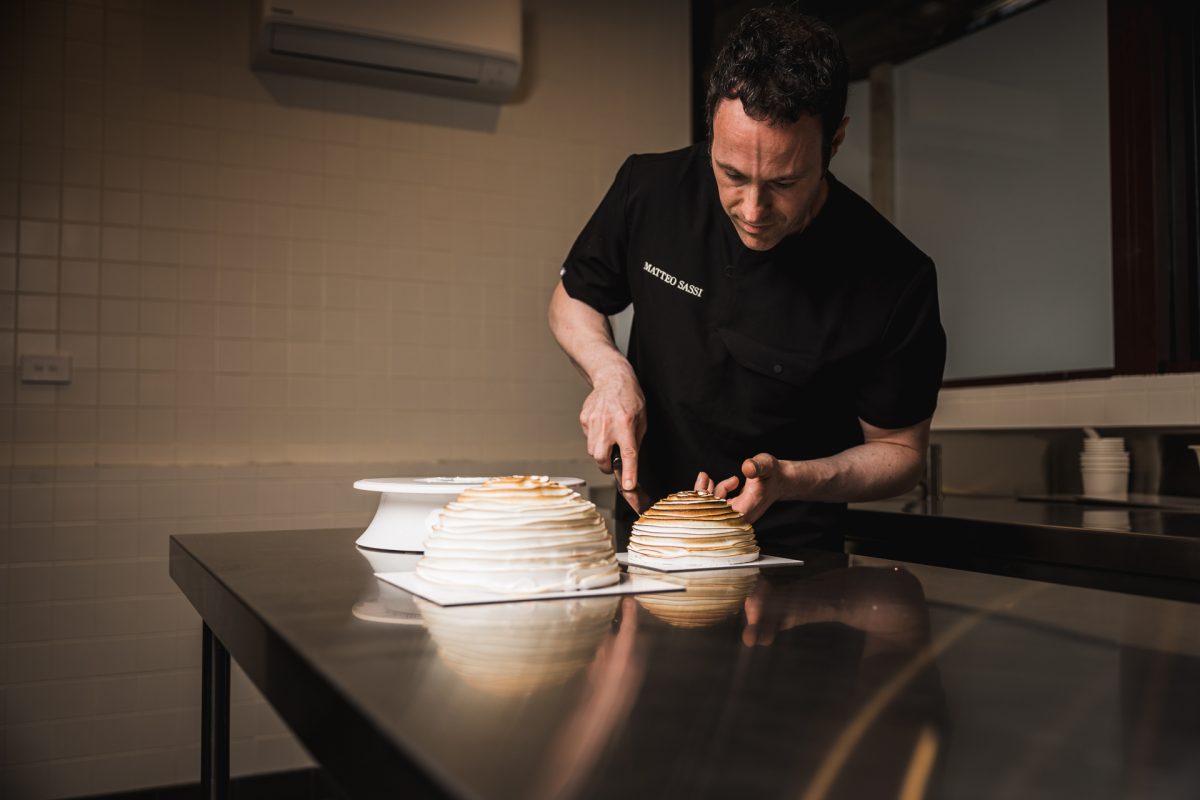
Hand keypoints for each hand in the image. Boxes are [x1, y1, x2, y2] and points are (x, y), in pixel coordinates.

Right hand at [579, 370, 646, 509]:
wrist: (612, 378)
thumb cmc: (631, 398)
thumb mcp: (642, 420)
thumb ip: (635, 441)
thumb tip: (630, 462)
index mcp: (626, 424)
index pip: (628, 454)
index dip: (629, 473)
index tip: (628, 486)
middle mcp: (607, 424)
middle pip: (601, 458)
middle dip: (606, 466)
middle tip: (613, 463)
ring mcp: (593, 421)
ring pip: (592, 451)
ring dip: (601, 452)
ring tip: (609, 439)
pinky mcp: (584, 419)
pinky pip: (588, 438)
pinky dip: (596, 439)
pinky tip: (602, 427)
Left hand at [698, 454, 787, 523]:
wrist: (781, 481)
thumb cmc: (773, 473)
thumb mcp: (766, 465)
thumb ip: (757, 466)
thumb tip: (747, 467)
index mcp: (747, 509)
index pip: (719, 514)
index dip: (707, 502)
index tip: (704, 484)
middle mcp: (741, 517)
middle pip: (713, 514)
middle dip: (703, 495)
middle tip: (703, 476)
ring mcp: (737, 516)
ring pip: (713, 510)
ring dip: (706, 494)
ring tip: (706, 477)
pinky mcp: (734, 512)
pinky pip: (716, 507)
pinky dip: (711, 495)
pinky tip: (710, 482)